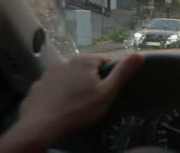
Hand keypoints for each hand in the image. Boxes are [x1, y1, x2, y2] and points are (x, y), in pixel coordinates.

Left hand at [0, 53, 143, 152]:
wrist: (42, 125)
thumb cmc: (79, 109)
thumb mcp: (107, 92)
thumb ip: (123, 72)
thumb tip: (140, 55)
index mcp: (85, 60)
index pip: (106, 60)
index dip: (110, 75)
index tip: (107, 90)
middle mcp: (66, 60)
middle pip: (87, 67)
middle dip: (92, 80)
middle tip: (93, 99)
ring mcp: (50, 72)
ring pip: (70, 75)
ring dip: (75, 84)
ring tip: (77, 103)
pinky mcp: (39, 84)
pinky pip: (55, 85)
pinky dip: (60, 91)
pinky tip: (62, 104)